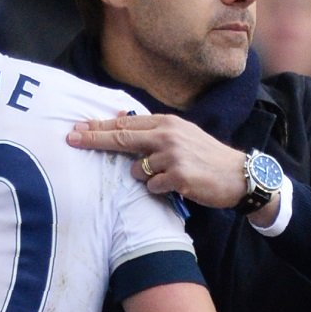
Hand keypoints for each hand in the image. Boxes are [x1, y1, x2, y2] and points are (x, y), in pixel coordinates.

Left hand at [67, 113, 248, 207]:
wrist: (239, 175)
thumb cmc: (207, 156)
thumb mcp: (182, 135)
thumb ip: (154, 131)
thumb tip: (121, 121)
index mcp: (167, 123)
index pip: (125, 124)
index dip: (99, 127)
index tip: (77, 128)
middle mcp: (167, 136)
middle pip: (121, 138)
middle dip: (94, 139)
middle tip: (71, 139)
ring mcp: (172, 156)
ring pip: (136, 170)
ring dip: (145, 177)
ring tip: (169, 176)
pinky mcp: (178, 177)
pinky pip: (152, 187)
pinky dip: (159, 190)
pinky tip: (176, 186)